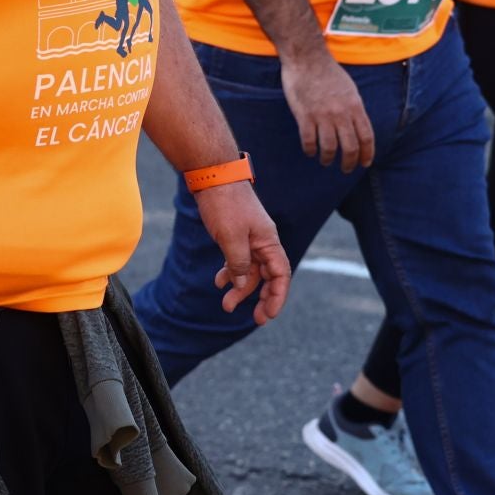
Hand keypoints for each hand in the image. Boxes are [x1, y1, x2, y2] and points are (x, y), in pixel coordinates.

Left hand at [194, 180, 291, 323]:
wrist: (213, 176)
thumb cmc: (225, 204)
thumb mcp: (231, 237)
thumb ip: (239, 263)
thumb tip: (244, 284)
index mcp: (269, 241)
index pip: (281, 274)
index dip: (277, 297)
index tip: (268, 315)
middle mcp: (263, 242)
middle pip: (268, 276)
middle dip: (262, 298)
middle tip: (254, 319)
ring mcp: (250, 239)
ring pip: (250, 270)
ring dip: (240, 288)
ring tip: (226, 304)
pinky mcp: (236, 235)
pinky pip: (238, 260)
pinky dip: (230, 272)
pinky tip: (218, 282)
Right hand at [281, 51, 374, 169]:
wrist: (307, 58)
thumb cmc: (328, 72)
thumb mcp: (349, 89)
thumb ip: (354, 108)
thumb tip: (357, 126)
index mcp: (355, 106)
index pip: (367, 137)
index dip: (367, 154)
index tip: (365, 163)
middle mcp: (341, 113)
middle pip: (350, 147)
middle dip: (349, 163)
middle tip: (346, 168)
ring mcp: (322, 115)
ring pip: (329, 148)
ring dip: (328, 159)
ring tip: (326, 161)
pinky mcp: (305, 116)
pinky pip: (309, 142)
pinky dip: (310, 151)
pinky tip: (310, 151)